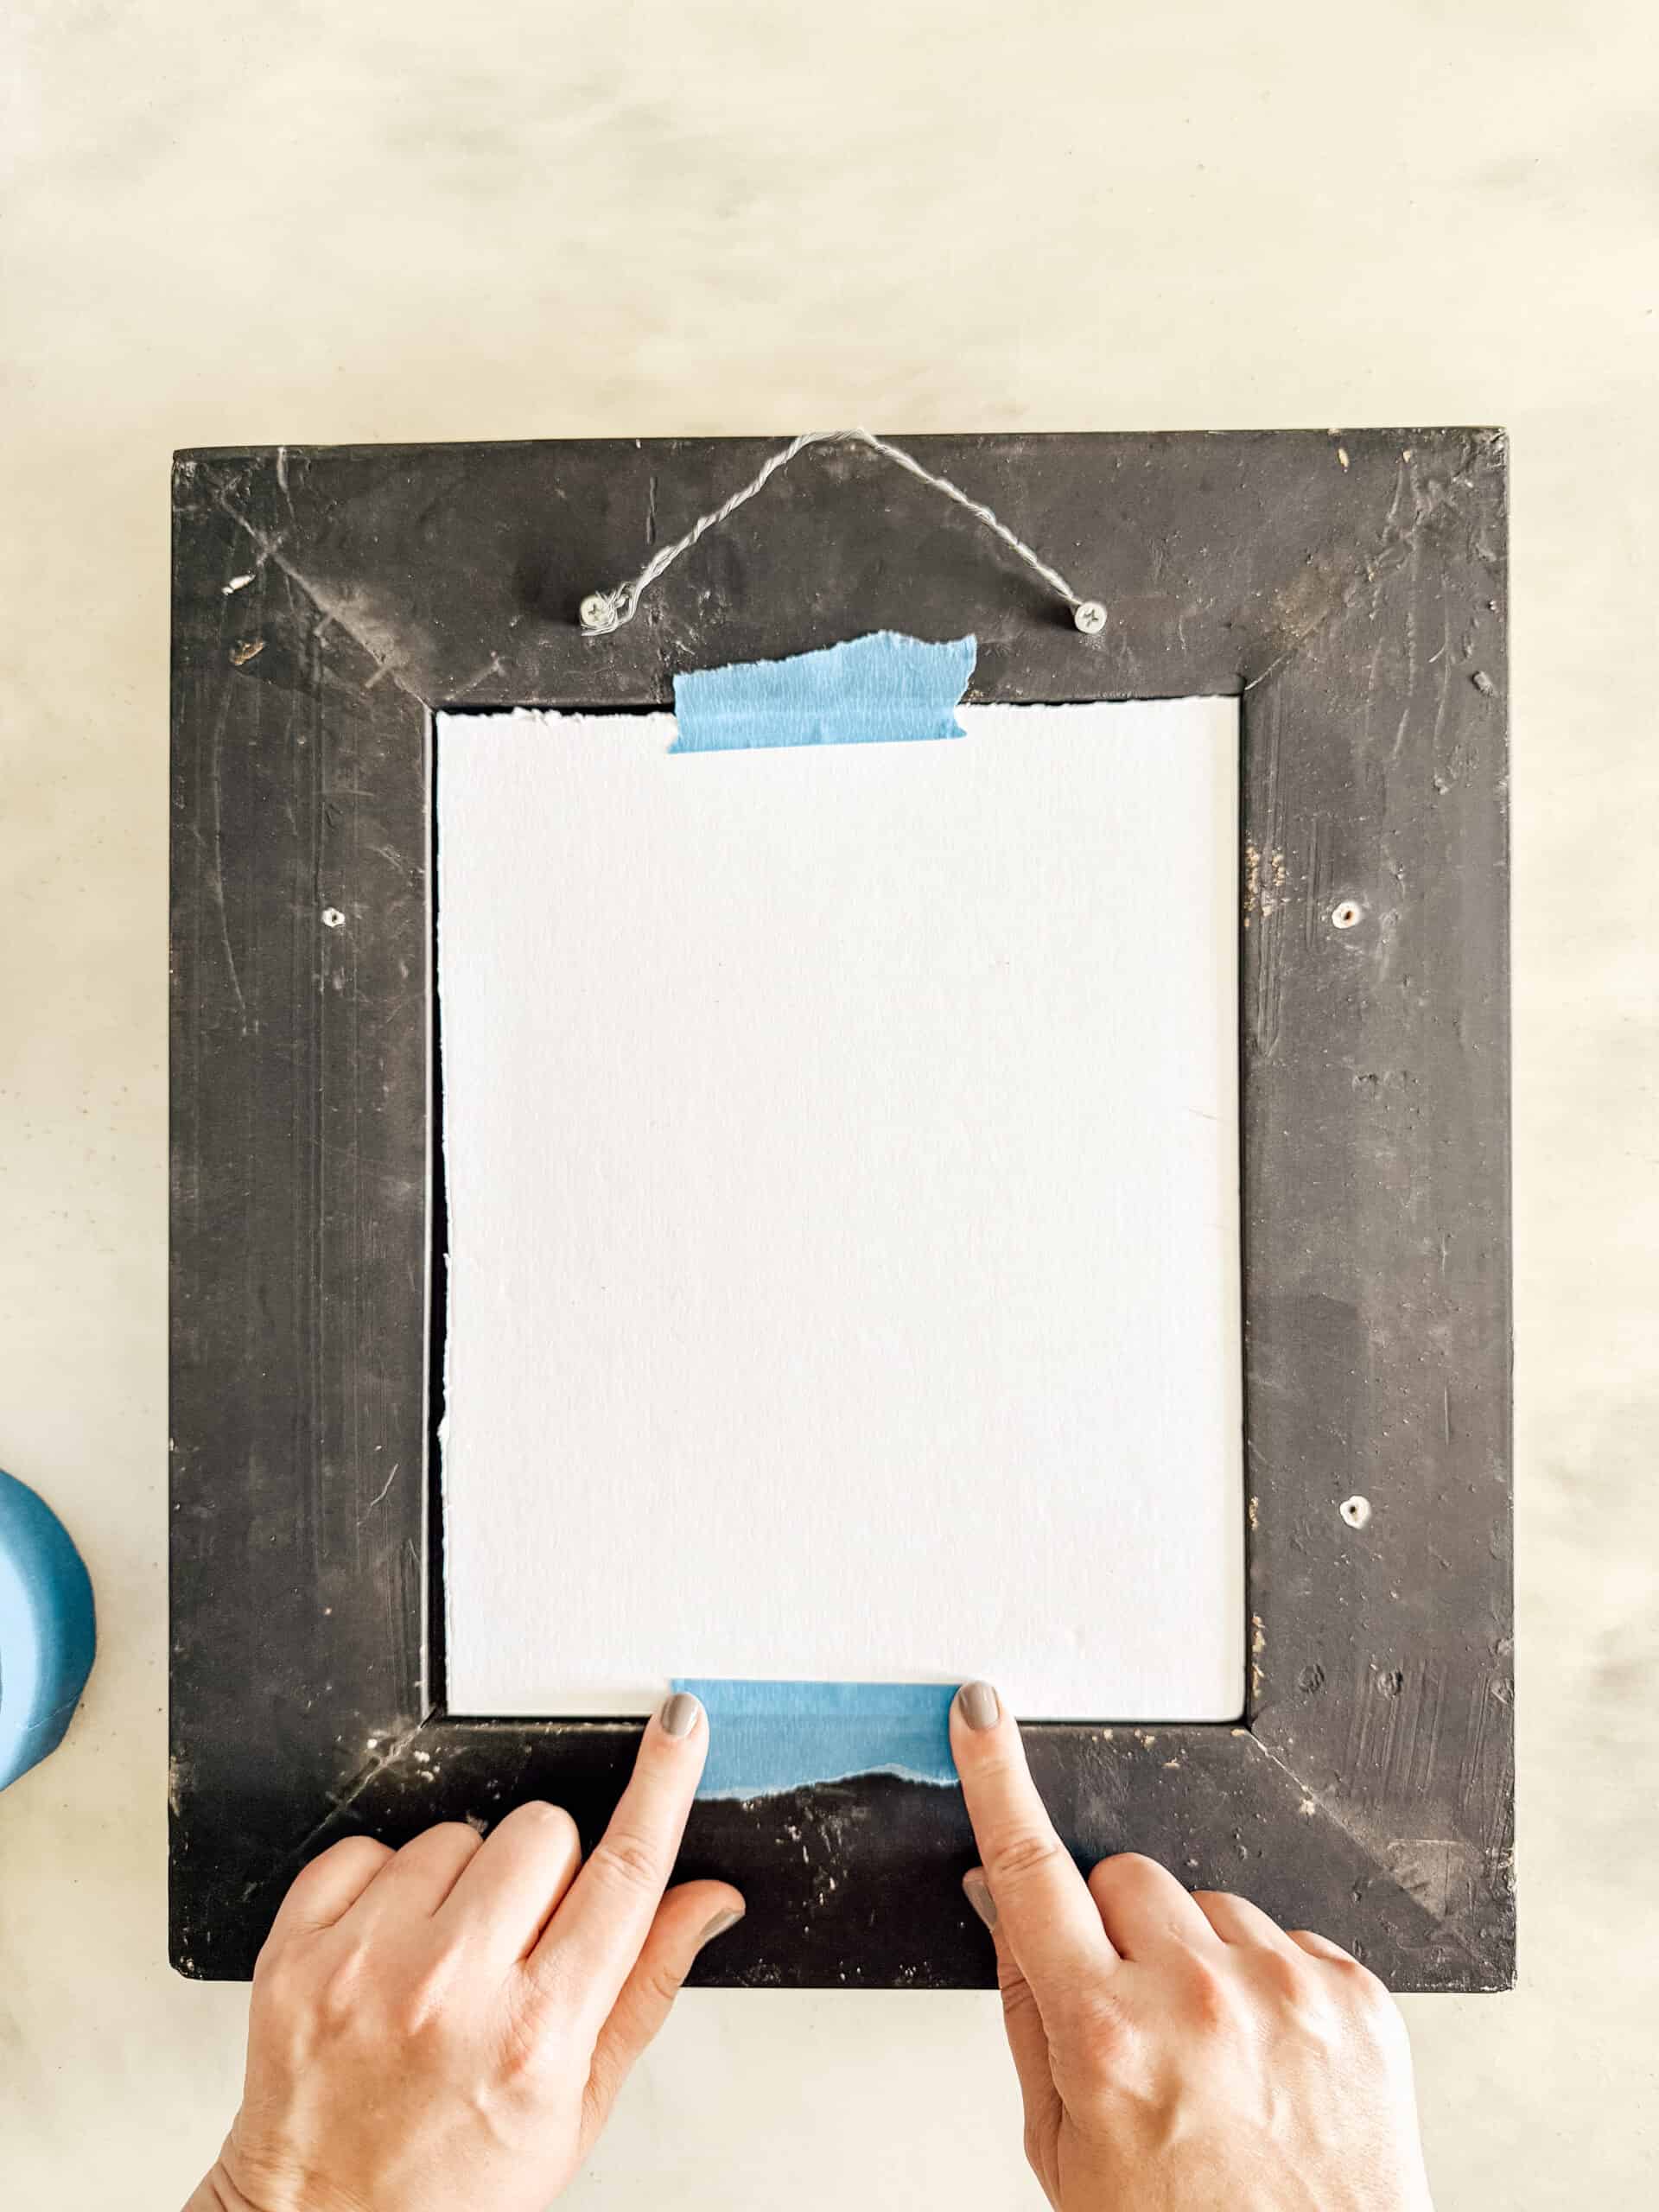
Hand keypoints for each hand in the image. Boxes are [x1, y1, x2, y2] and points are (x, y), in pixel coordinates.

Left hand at [189, 1693, 741, 2211]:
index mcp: (536, 2033)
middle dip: (546, 1872)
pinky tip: (387, 1952)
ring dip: (461, 1883)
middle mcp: (451, 1992)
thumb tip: (708, 1897)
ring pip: (456, 1832)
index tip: (679, 1725)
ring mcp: (367, 1966)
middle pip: (543, 1831)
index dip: (662, 1785)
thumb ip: (646, 1985)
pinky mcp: (299, 1952)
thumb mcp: (578, 2107)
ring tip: (443, 1963)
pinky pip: (367, 1847)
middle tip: (520, 1945)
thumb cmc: (456, 2187)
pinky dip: (382, 1887)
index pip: (623, 1873)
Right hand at [951, 1682, 1434, 2211]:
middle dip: (1113, 1927)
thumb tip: (1004, 1906)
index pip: (1031, 1872)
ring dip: (1197, 1959)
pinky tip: (1269, 2062)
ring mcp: (1286, 1989)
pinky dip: (1268, 1986)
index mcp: (1108, 2037)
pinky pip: (1287, 1938)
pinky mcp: (1355, 1996)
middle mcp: (1199, 1998)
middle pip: (1124, 1877)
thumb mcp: (1064, 2152)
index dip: (997, 1783)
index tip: (982, 1718)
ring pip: (1208, 1904)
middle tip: (1131, 2013)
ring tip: (1215, 2058)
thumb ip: (1029, 2015)